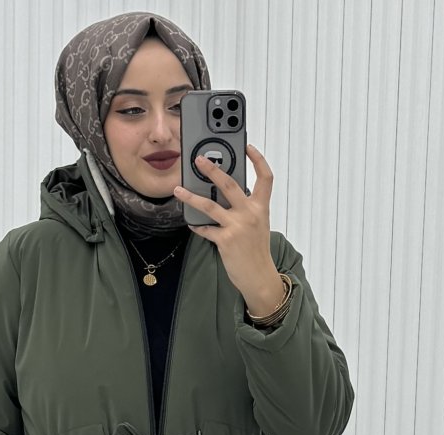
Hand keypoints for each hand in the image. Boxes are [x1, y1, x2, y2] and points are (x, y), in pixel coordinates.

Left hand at [174, 143, 283, 313]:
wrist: (259, 276)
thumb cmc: (257, 251)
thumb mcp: (258, 225)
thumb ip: (246, 208)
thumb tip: (224, 197)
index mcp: (261, 207)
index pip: (265, 177)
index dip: (257, 159)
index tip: (247, 147)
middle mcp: (250, 213)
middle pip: (230, 184)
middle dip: (212, 169)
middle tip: (198, 160)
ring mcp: (237, 226)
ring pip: (210, 205)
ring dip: (191, 196)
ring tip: (178, 190)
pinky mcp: (225, 240)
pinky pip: (206, 229)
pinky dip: (197, 226)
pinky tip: (191, 223)